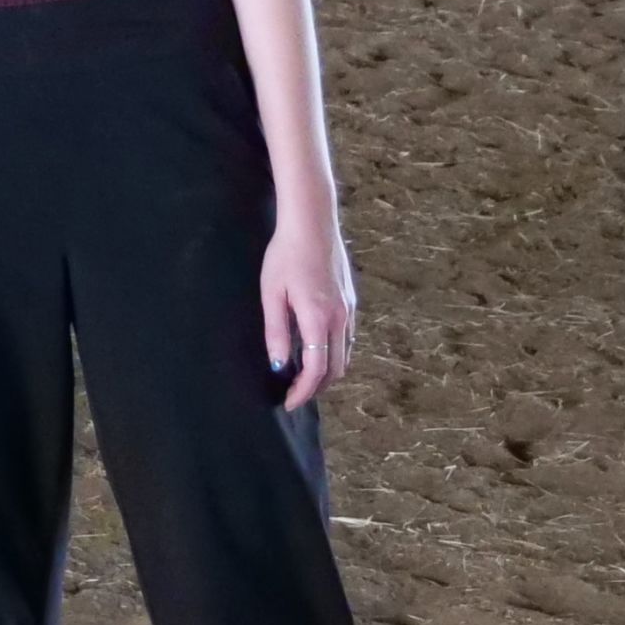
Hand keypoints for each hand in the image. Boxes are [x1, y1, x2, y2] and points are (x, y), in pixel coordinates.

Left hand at [258, 207, 358, 411]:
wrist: (312, 221)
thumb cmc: (285, 254)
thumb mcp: (272, 293)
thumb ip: (276, 332)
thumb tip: (279, 366)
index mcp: (319, 319)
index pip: (316, 370)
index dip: (303, 392)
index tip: (288, 403)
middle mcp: (340, 318)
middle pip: (336, 369)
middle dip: (316, 388)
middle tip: (294, 393)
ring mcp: (350, 309)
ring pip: (345, 354)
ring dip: (328, 371)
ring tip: (304, 376)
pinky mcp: (351, 300)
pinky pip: (347, 338)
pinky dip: (335, 353)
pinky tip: (317, 349)